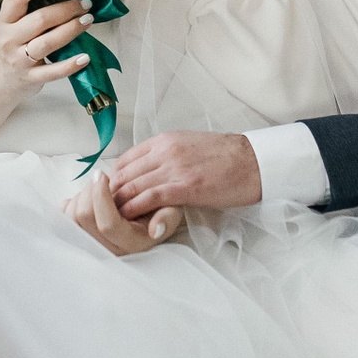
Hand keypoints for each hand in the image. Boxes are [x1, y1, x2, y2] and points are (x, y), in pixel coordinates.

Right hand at [0, 0, 94, 103]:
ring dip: (71, 30)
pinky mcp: (31, 79)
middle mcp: (10, 39)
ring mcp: (20, 60)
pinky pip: (53, 71)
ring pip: (47, 43)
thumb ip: (32, 10)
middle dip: (66, 9)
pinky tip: (85, 57)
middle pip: (39, 20)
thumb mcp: (13, 25)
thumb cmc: (12, 46)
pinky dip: (70, 64)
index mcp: (5, 20)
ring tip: (88, 20)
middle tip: (86, 3)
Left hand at [64, 171, 184, 255]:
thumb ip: (166, 217)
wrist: (146, 221)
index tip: (102, 174)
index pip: (107, 224)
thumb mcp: (171, 211)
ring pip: (71, 218)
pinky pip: (62, 220)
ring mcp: (91, 246)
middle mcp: (108, 251)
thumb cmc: (158, 212)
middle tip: (100, 179)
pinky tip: (84, 198)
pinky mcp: (77, 239)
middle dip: (89, 190)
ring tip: (95, 189)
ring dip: (80, 195)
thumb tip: (155, 229)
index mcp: (131, 244)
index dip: (100, 195)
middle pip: (84, 218)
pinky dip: (69, 203)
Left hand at [112, 131, 261, 216]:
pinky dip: (134, 209)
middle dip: (111, 193)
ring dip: (118, 203)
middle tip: (103, 210)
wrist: (253, 162)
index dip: (113, 178)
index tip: (109, 193)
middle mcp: (165, 150)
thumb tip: (149, 171)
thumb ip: (166, 156)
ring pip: (133, 186)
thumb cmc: (226, 157)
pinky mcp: (185, 187)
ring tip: (110, 217)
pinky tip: (127, 218)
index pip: (126, 159)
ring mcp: (174, 168)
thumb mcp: (188, 146)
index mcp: (164, 140)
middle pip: (125, 173)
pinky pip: (149, 198)